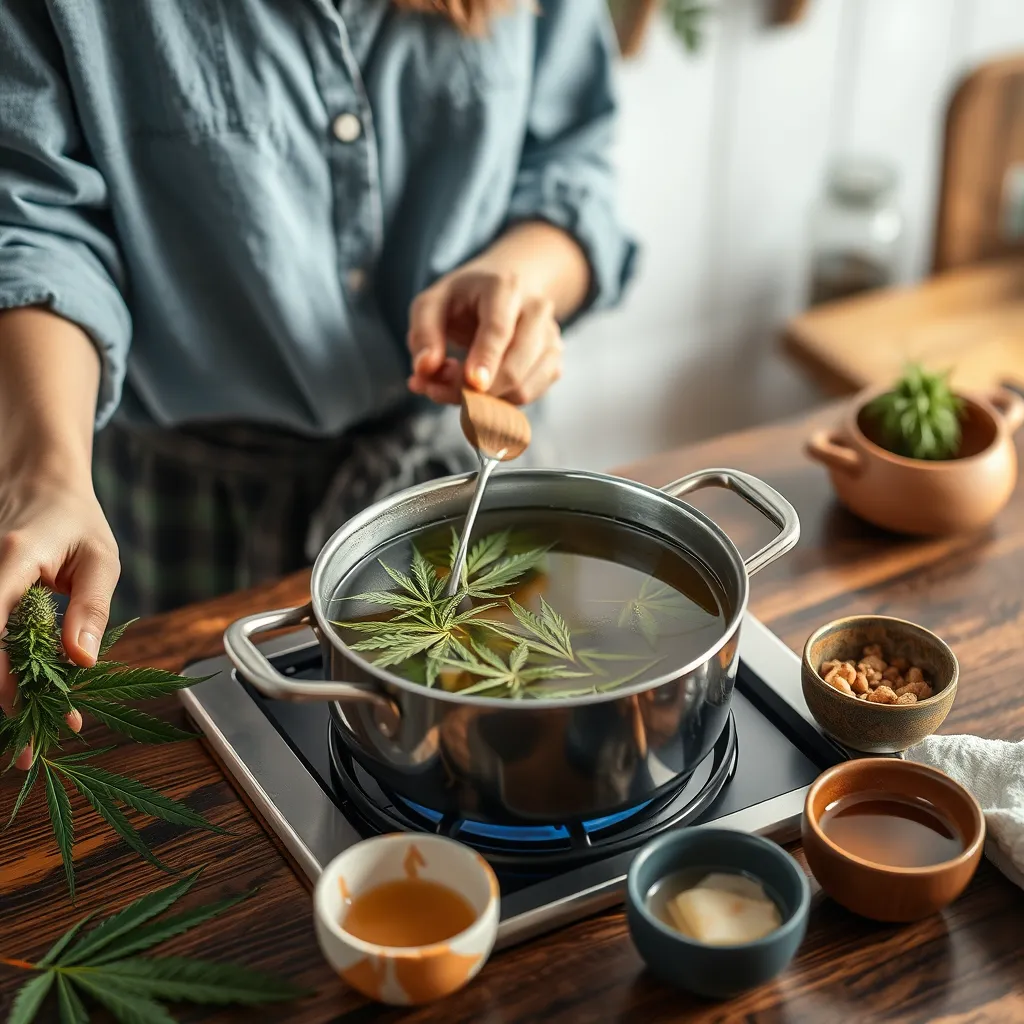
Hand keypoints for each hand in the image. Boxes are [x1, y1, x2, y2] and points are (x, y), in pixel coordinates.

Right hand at [0, 465, 119, 767]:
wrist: (38, 484)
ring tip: (28, 740)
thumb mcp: (101, 559)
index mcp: (11, 558)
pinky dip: (4, 674)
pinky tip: (26, 703)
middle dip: (0, 698)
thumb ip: (90, 608)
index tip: (17, 706)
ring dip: (3, 693)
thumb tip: (82, 661)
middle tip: (24, 753)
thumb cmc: (77, 521)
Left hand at [406, 266, 564, 405]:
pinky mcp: (554, 362)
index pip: (499, 329)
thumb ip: (423, 334)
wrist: (506, 287)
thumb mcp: (431, 303)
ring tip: (456, 383)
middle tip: (437, 387)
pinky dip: (499, 403)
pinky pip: (528, 396)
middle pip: (514, 367)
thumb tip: (424, 370)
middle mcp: (535, 310)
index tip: (472, 384)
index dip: (485, 359)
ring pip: (523, 388)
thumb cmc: (465, 297)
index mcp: (504, 287)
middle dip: (473, 391)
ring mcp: (550, 337)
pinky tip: (480, 387)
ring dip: (483, 401)